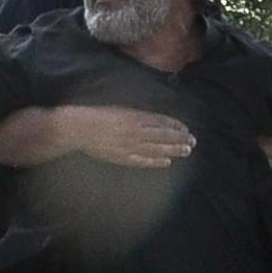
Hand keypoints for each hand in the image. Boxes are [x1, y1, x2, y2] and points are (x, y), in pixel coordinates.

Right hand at [52, 106, 195, 168]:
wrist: (78, 128)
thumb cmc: (96, 115)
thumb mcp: (119, 109)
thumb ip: (136, 115)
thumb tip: (152, 120)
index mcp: (135, 117)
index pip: (162, 122)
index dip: (175, 126)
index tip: (186, 129)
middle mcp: (136, 131)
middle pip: (164, 135)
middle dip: (180, 139)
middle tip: (193, 142)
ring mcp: (130, 146)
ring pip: (157, 148)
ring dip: (173, 150)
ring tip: (186, 151)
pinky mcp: (122, 157)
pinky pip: (143, 161)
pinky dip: (156, 162)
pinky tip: (167, 162)